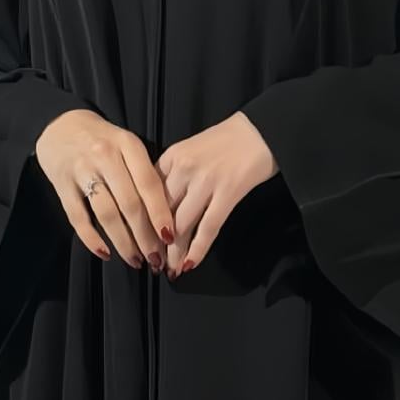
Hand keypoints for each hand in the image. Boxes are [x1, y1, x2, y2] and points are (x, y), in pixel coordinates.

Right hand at [35, 109, 174, 270]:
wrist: (60, 124)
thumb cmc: (103, 141)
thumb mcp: (128, 146)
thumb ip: (144, 175)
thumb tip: (165, 218)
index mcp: (128, 145)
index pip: (149, 185)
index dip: (161, 214)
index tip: (170, 238)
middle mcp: (106, 156)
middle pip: (130, 204)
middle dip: (145, 236)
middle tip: (156, 259)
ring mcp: (82, 170)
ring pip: (106, 214)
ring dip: (123, 242)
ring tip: (135, 260)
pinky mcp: (62, 184)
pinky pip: (78, 217)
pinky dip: (91, 239)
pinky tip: (105, 253)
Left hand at [154, 111, 277, 277]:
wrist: (261, 130)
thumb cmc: (227, 141)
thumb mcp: (190, 150)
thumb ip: (172, 175)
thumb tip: (158, 209)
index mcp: (171, 157)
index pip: (147, 195)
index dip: (141, 223)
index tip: (138, 242)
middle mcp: (184, 168)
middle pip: (161, 212)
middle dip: (154, 242)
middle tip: (152, 263)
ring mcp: (206, 181)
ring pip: (181, 224)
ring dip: (174, 252)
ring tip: (171, 270)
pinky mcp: (228, 193)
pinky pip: (208, 227)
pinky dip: (198, 249)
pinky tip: (191, 264)